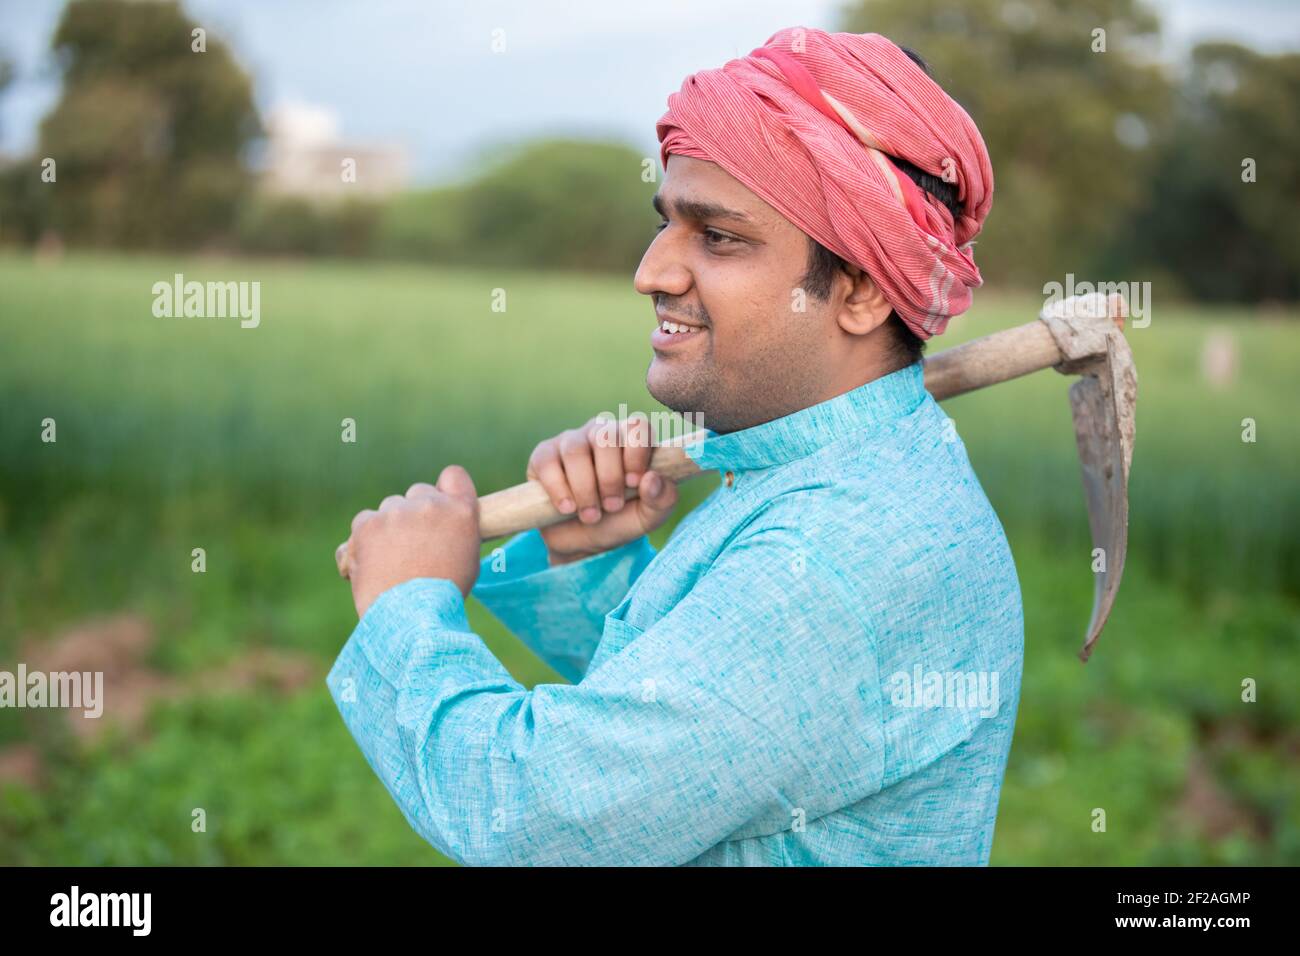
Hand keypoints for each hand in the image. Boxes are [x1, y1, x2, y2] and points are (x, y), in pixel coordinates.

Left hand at [344, 465, 481, 617]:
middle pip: (418, 493)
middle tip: (413, 546)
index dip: (445, 489)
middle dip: (414, 514)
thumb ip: (456, 531)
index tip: (439, 505)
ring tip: (392, 563)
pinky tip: (372, 566)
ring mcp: (396, 512)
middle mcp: (430, 504)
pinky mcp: (367, 524)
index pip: (453, 475)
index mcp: (461, 511)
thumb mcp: (467, 560)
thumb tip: (440, 526)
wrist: (412, 618)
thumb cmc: (443, 597)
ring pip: (389, 508)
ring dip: (389, 528)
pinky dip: (364, 542)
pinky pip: (364, 523)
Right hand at [526, 413, 677, 565]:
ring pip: (576, 450)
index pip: (637, 426)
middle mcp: (600, 434)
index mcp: (630, 441)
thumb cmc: (620, 521)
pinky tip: (567, 508)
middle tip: (612, 507)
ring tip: (591, 516)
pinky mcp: (543, 457)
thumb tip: (652, 479)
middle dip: (609, 477)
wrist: (583, 544)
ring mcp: (570, 442)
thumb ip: (662, 499)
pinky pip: (547, 463)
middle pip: (605, 437)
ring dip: (585, 488)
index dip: (636, 452)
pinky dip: (559, 489)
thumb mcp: (649, 517)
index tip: (634, 483)